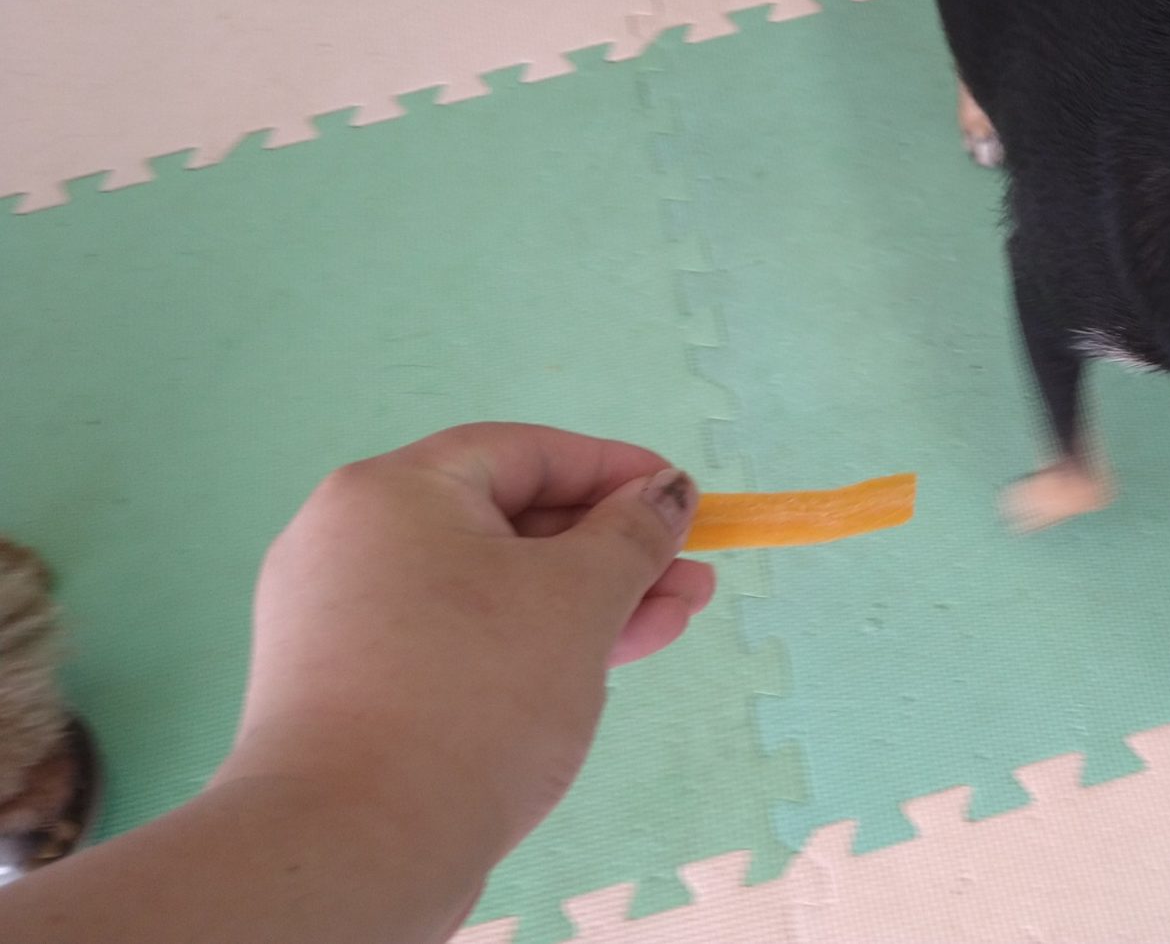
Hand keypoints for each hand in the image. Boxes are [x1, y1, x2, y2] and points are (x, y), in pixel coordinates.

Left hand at [220, 423, 714, 865]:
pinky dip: (529, 644)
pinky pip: (458, 640)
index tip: (684, 498)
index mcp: (392, 492)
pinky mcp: (354, 688)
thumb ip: (632, 534)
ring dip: (586, 603)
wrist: (354, 847)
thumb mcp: (577, 598)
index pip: (522, 453)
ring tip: (672, 622)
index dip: (614, 471)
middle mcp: (354, 542)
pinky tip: (599, 663)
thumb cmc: (472, 694)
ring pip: (489, 590)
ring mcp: (345, 620)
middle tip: (693, 577)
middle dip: (613, 551)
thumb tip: (666, 491)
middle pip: (508, 523)